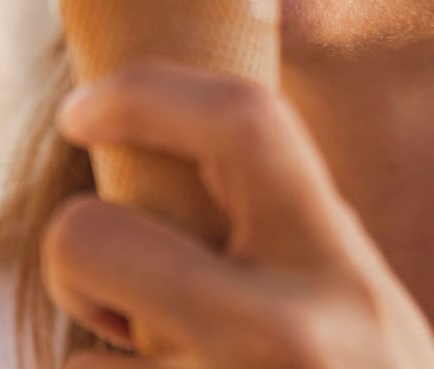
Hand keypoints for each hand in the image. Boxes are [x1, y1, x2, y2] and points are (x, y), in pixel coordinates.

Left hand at [44, 62, 433, 367]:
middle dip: (73, 254)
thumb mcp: (360, 304)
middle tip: (110, 287)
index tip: (85, 108)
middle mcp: (285, 332)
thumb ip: (287, 237)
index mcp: (339, 266)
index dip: (145, 91)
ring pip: (76, 365)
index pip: (242, 121)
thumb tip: (165, 144)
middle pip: (92, 240)